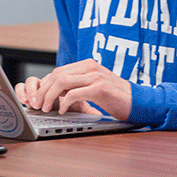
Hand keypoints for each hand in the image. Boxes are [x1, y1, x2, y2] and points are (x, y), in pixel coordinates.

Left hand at [15, 59, 131, 120]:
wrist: (138, 102)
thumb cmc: (116, 97)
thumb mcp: (95, 86)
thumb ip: (79, 84)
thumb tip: (57, 92)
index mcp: (88, 65)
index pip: (59, 71)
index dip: (45, 84)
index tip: (38, 98)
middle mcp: (91, 67)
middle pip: (57, 75)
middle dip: (44, 91)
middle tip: (37, 105)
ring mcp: (95, 76)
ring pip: (62, 82)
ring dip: (50, 96)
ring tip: (46, 108)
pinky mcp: (100, 88)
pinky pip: (74, 94)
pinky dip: (64, 103)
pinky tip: (62, 110)